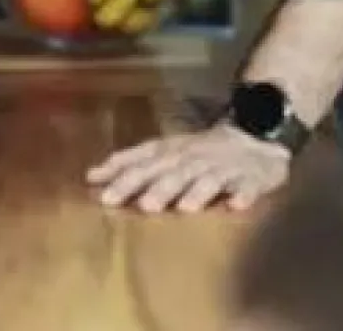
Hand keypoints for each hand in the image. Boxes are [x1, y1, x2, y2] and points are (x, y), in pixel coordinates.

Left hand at [86, 123, 290, 212]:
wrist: (252, 135)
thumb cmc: (197, 151)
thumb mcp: (162, 152)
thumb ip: (128, 164)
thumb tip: (90, 176)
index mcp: (170, 152)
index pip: (144, 161)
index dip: (124, 174)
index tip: (102, 190)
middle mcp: (192, 158)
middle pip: (173, 172)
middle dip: (157, 188)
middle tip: (141, 205)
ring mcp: (222, 168)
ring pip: (207, 179)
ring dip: (196, 192)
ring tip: (184, 208)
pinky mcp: (249, 178)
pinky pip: (246, 187)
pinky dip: (242, 195)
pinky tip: (235, 205)